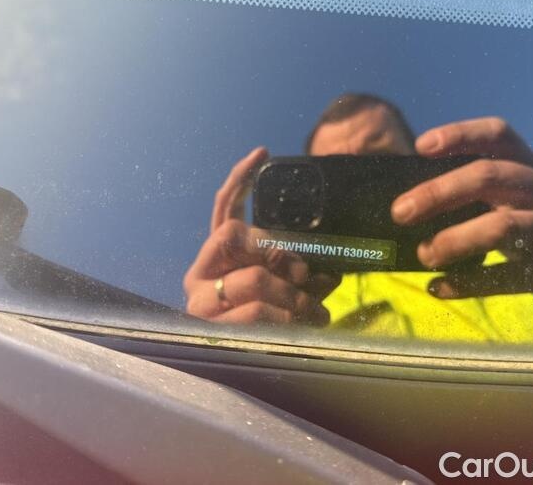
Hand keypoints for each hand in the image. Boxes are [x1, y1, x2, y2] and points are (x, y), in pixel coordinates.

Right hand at [185, 147, 337, 324]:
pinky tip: (305, 322)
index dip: (240, 180)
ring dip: (293, 295)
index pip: (223, 210)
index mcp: (214, 260)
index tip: (262, 153)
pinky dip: (287, 316)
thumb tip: (333, 265)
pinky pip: (255, 311)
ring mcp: (201, 303)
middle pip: (236, 237)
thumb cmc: (267, 328)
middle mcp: (199, 275)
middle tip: (309, 276)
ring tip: (316, 311)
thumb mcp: (289, 292)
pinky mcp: (214, 329)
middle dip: (280, 253)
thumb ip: (304, 274)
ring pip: (253, 279)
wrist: (239, 380)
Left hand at [390, 117, 532, 335]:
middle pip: (489, 176)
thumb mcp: (519, 200)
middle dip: (439, 192)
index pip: (498, 135)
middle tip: (401, 211)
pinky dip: (466, 283)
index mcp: (532, 166)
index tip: (420, 146)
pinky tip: (438, 287)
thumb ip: (478, 194)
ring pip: (502, 227)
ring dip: (454, 240)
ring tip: (423, 254)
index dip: (459, 135)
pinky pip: (505, 278)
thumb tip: (410, 203)